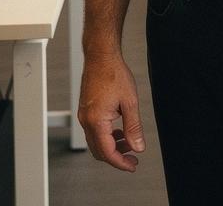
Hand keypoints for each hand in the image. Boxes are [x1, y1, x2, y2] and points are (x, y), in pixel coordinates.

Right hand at [77, 52, 146, 171]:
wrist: (101, 56)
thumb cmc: (113, 73)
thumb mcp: (130, 102)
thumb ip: (134, 127)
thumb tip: (138, 147)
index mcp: (96, 121)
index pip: (107, 153)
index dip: (121, 163)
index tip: (132, 165)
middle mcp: (86, 121)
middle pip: (99, 151)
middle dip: (116, 157)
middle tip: (132, 158)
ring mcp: (84, 115)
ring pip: (96, 142)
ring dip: (112, 146)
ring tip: (129, 143)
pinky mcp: (85, 110)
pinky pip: (94, 130)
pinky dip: (106, 136)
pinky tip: (119, 130)